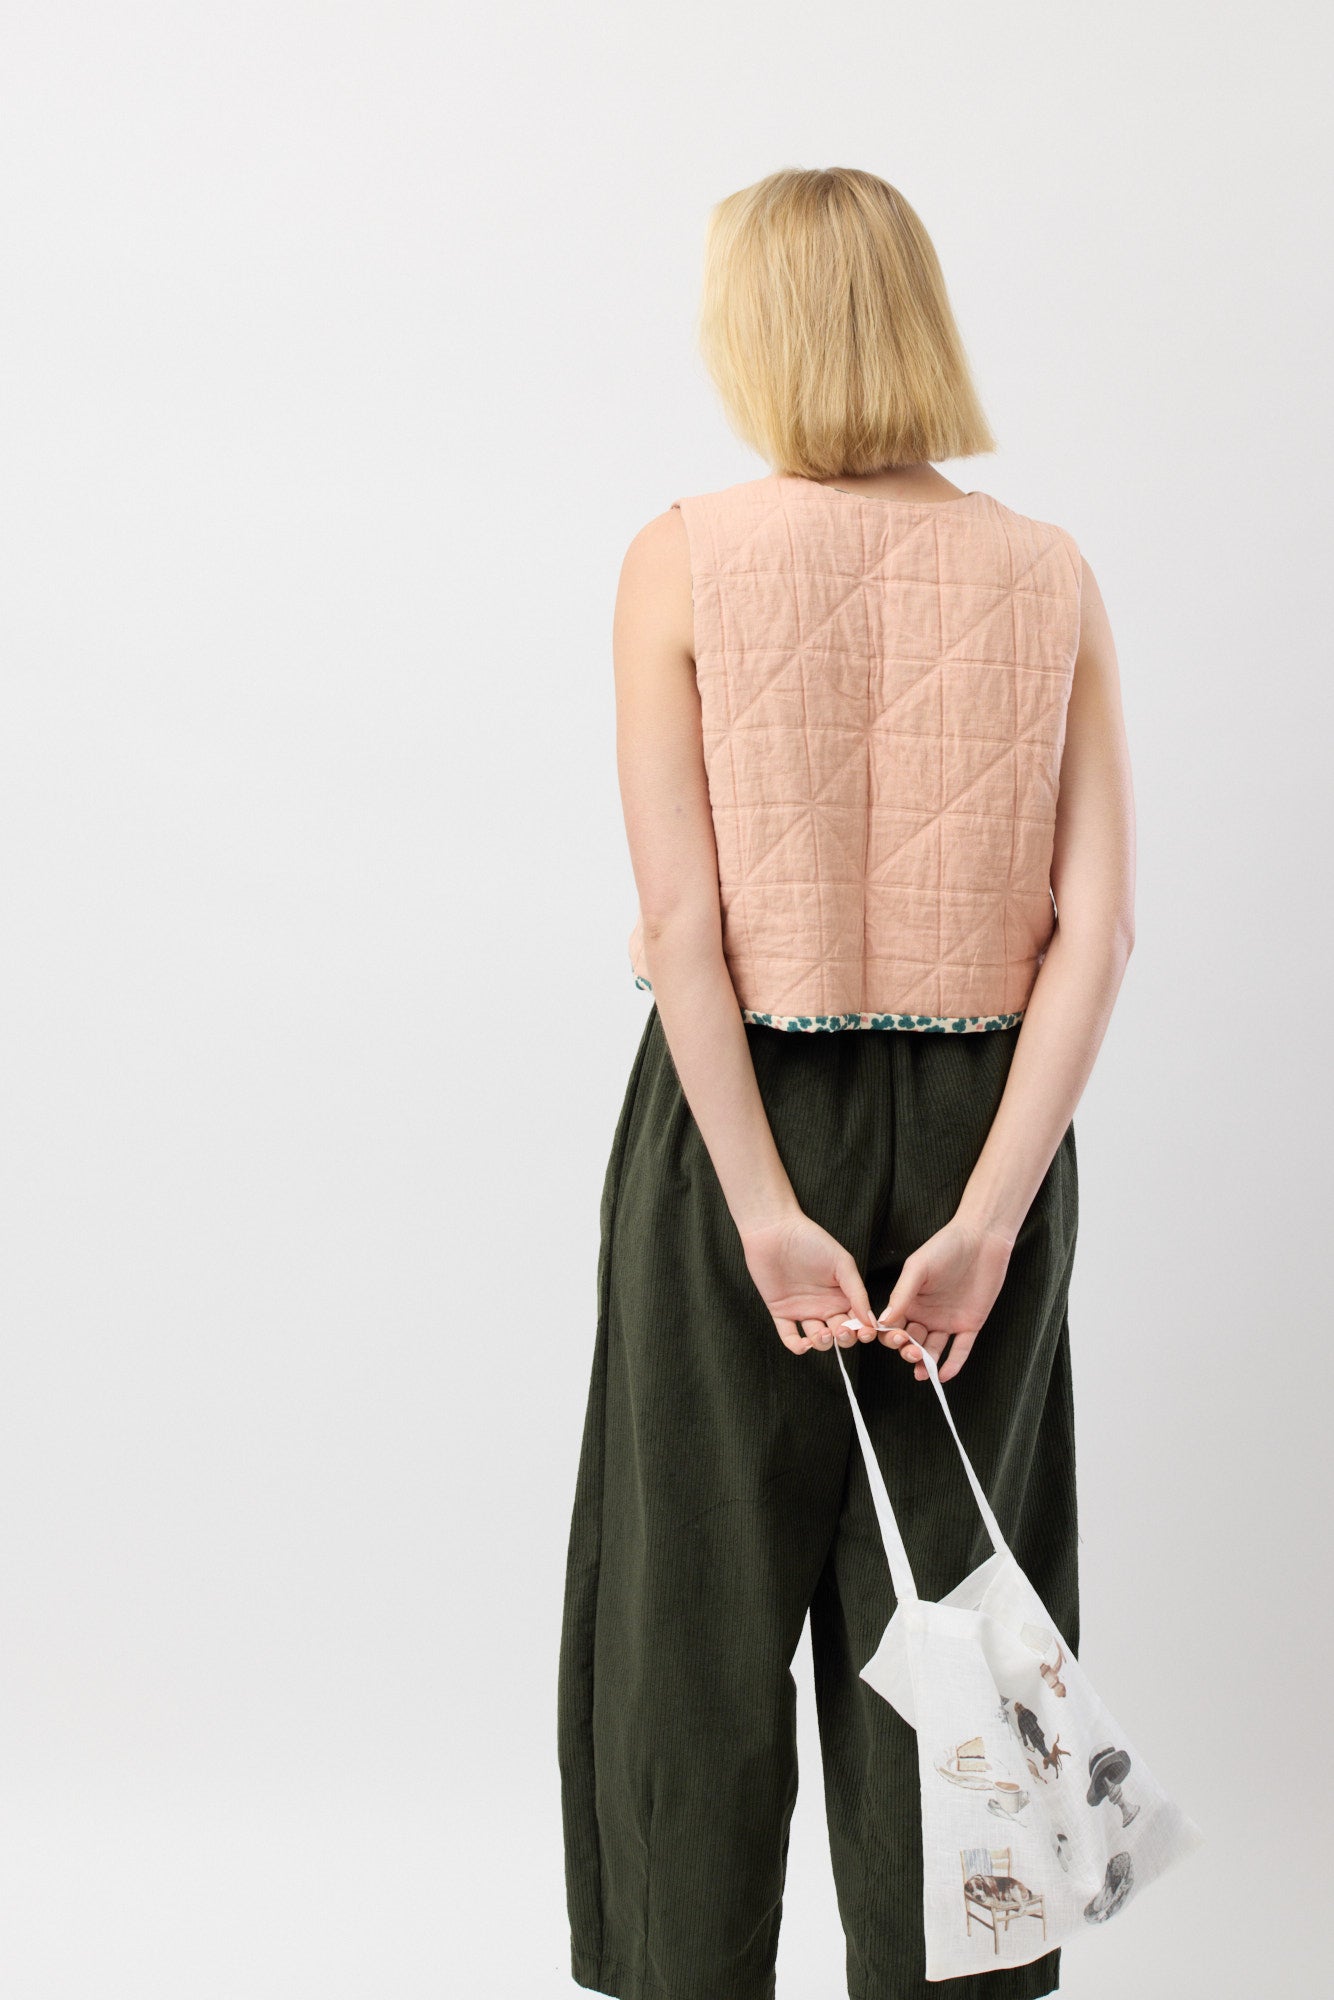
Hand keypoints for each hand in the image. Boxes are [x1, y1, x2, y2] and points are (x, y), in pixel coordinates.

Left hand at [740, 1212, 878, 1355]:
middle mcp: (825, 1306)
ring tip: (823, 1333)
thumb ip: (857, 1293)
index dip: (863, 1331)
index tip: (866, 1333)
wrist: (775, 1231)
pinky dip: (797, 1346)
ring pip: (818, 1339)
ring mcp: (803, 1310)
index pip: (857, 1322)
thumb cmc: (812, 1241)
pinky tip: (804, 1343)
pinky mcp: (781, 1312)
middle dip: (844, 1339)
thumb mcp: (842, 1264)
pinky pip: (790, 1337)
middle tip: (841, 1330)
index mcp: (842, 1295)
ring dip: (823, 1344)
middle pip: (840, 1334)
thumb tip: (871, 1321)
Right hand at [874, 1217, 1013, 1382]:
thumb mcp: (918, 1268)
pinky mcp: (970, 1324)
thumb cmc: (945, 1247)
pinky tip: (943, 1375)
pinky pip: (960, 1349)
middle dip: (908, 1351)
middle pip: (912, 1342)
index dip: (891, 1336)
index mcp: (909, 1301)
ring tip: (922, 1372)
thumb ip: (901, 1294)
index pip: (894, 1326)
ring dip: (927, 1363)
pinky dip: (952, 1363)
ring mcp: (948, 1321)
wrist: (981, 1239)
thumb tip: (883, 1321)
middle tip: (911, 1353)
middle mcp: (926, 1314)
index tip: (894, 1339)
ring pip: (934, 1349)